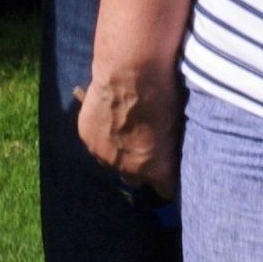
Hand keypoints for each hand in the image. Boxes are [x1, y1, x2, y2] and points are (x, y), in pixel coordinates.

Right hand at [79, 57, 180, 196]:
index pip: (165, 190)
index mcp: (157, 169)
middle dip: (140, 168)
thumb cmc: (165, 94)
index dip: (167, 178)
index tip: (169, 169)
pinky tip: (108, 117)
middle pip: (135, 180)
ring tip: (124, 129)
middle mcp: (128, 170)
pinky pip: (95, 143)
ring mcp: (104, 155)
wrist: (131, 71)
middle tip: (145, 146)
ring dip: (118, 151)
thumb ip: (169, 145)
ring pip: (111, 163)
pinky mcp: (86, 137)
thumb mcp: (176, 125)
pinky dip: (101, 133)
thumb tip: (168, 148)